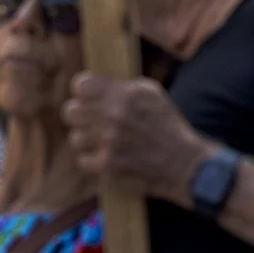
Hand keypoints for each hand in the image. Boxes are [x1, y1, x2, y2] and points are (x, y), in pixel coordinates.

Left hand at [63, 74, 215, 208]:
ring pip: (75, 138)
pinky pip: (82, 161)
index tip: (88, 96)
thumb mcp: (152, 94)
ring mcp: (108, 143)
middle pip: (70, 111)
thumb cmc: (167, 125)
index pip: (81, 85)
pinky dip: (93, 161)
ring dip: (88, 141)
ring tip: (104, 142)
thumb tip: (97, 85)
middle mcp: (113, 116)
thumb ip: (123, 87)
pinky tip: (108, 158)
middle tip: (90, 121)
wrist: (183, 163)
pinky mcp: (107, 167)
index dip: (83, 91)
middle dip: (80, 115)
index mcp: (124, 95)